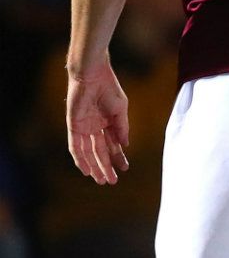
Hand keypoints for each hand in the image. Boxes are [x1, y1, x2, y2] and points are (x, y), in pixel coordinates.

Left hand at [66, 60, 131, 184]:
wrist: (93, 75)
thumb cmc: (109, 88)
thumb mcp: (120, 111)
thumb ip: (121, 128)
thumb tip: (125, 146)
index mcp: (107, 123)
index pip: (113, 145)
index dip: (118, 158)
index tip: (125, 169)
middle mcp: (95, 127)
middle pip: (100, 152)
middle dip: (106, 167)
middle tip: (112, 182)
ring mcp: (83, 128)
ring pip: (88, 153)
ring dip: (94, 167)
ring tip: (101, 180)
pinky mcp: (74, 126)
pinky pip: (76, 146)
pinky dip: (80, 159)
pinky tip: (86, 170)